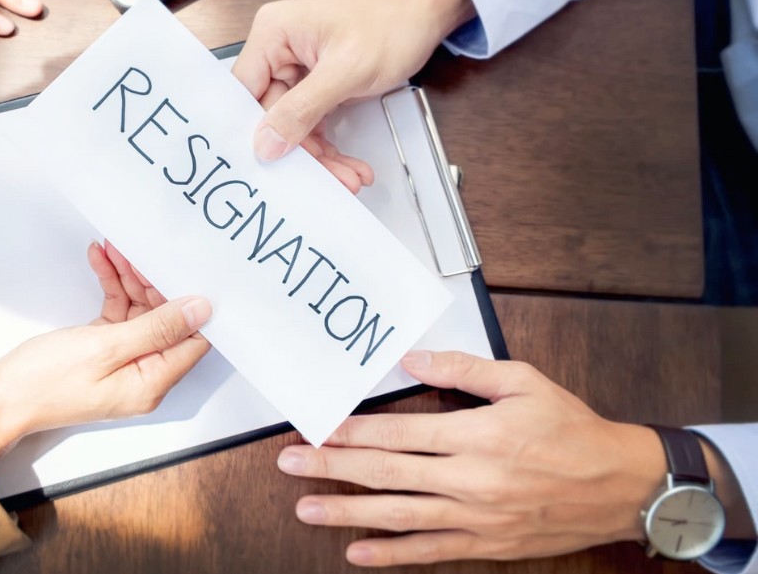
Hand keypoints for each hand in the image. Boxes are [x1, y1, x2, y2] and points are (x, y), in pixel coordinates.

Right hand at [0, 241, 209, 466]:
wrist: (1, 400)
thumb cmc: (45, 382)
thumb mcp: (105, 348)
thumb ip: (157, 328)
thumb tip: (201, 310)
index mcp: (152, 381)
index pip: (192, 338)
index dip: (190, 303)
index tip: (181, 268)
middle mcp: (144, 373)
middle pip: (166, 319)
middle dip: (152, 282)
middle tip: (135, 250)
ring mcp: (123, 361)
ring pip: (140, 311)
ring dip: (128, 278)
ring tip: (113, 248)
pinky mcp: (103, 350)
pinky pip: (118, 313)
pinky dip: (111, 288)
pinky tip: (100, 261)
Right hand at [231, 0, 473, 192]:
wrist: (424, 17)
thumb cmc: (391, 24)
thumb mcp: (345, 71)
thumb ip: (302, 108)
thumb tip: (266, 142)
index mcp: (273, 34)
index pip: (244, 91)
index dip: (252, 128)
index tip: (266, 163)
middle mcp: (278, 51)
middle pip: (271, 115)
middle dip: (300, 150)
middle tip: (326, 177)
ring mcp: (295, 71)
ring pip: (293, 127)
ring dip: (320, 155)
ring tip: (346, 175)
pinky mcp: (313, 86)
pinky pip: (311, 124)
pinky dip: (329, 147)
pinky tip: (347, 164)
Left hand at [278, 350, 670, 565]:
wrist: (623, 485)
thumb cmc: (574, 431)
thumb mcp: (523, 382)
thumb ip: (463, 368)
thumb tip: (413, 357)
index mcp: (478, 435)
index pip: (398, 434)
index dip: (352, 433)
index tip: (317, 428)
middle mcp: (471, 479)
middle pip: (386, 475)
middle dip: (332, 468)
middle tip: (289, 463)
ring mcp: (477, 516)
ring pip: (399, 515)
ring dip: (348, 513)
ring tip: (306, 508)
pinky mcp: (487, 543)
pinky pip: (431, 551)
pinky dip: (392, 555)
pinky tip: (357, 553)